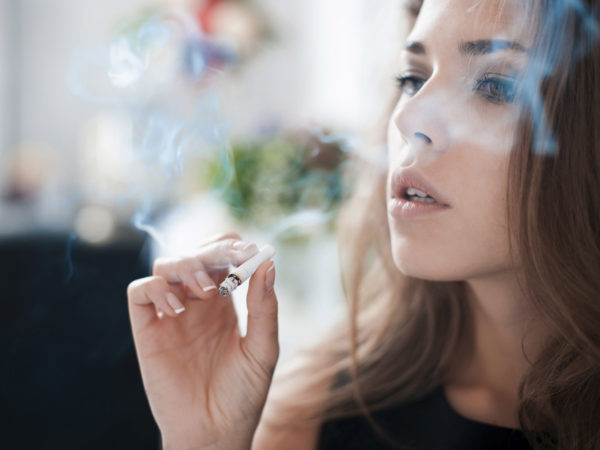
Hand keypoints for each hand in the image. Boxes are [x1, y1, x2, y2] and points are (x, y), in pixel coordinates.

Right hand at [127, 233, 278, 449]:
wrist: (215, 433)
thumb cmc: (243, 395)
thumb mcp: (263, 350)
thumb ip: (264, 307)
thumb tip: (268, 263)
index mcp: (226, 303)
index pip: (224, 256)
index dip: (234, 247)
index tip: (250, 252)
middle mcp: (197, 303)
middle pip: (196, 253)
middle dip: (213, 250)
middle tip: (231, 261)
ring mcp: (171, 314)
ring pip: (167, 265)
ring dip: (187, 266)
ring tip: (207, 292)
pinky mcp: (147, 330)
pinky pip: (140, 291)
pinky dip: (156, 288)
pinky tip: (177, 309)